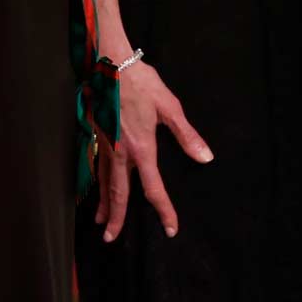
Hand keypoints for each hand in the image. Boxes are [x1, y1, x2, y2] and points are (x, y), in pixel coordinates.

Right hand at [97, 60, 212, 242]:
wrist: (109, 62)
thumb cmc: (140, 81)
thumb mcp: (169, 106)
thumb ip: (186, 135)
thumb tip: (205, 157)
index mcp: (142, 147)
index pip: (153, 188)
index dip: (164, 210)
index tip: (170, 228)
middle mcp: (121, 152)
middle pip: (118, 193)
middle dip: (116, 218)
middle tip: (112, 239)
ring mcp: (106, 144)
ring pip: (104, 182)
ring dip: (104, 204)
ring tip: (101, 222)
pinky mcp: (96, 134)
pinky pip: (97, 166)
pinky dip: (96, 182)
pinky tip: (96, 187)